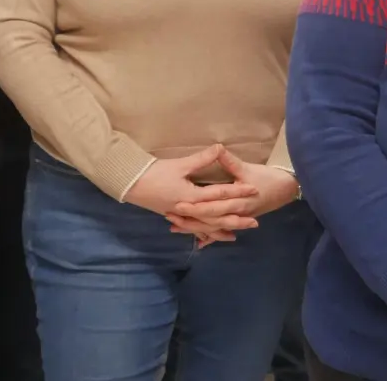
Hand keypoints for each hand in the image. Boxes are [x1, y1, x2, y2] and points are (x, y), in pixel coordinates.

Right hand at [124, 145, 258, 239]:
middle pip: (217, 216)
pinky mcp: (176, 216)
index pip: (220, 195)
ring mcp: (182, 216)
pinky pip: (193, 228)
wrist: (132, 184)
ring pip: (206, 226)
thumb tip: (220, 147)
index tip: (254, 191)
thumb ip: (202, 158)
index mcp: (192, 196)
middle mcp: (189, 210)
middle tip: (255, 222)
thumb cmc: (155, 173)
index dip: (238, 191)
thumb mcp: (180, 165)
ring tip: (237, 235)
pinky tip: (208, 240)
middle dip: (236, 219)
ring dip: (221, 230)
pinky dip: (202, 234)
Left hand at [166, 149, 298, 237]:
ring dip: (194, 228)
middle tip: (169, 217)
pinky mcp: (238, 220)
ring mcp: (236, 219)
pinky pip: (221, 231)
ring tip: (174, 228)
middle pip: (208, 220)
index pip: (210, 207)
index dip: (193, 206)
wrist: (285, 189)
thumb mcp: (247, 168)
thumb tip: (217, 148)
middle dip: (189, 220)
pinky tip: (199, 242)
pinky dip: (210, 236)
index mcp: (235, 201)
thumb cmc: (266, 178)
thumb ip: (229, 161)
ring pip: (212, 228)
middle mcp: (234, 213)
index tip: (176, 205)